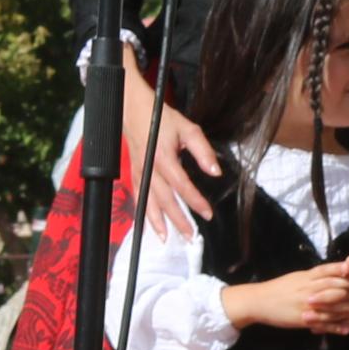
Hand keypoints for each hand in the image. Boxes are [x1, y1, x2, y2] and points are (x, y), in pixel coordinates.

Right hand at [119, 47, 224, 238]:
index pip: (182, 185)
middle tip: (191, 236)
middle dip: (178, 220)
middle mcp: (149, 168)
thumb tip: (216, 172)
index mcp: (164, 157)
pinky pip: (138, 198)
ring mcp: (139, 173)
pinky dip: (144, 214)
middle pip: (164, 200)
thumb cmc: (162, 118)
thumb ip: (203, 151)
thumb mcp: (189, 129)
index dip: (195, 201)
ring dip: (158, 223)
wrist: (133, 110)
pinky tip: (152, 227)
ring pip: (148, 203)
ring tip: (169, 239)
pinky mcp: (134, 174)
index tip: (207, 214)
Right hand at [228, 258, 348, 334]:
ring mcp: (307, 305)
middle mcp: (308, 289)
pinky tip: (346, 329)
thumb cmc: (277, 289)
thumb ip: (310, 276)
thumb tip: (324, 272)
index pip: (328, 271)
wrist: (258, 302)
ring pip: (331, 305)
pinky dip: (335, 327)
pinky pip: (322, 323)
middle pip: (334, 286)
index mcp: (306, 277)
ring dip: (348, 307)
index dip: (343, 270)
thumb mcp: (295, 278)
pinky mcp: (303, 319)